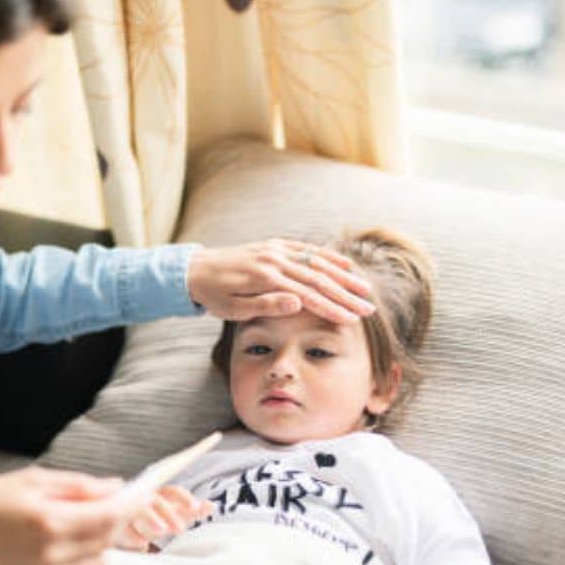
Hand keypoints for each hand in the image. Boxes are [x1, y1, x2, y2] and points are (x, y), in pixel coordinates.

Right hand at [0, 467, 125, 564]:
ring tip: (88, 519)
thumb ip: (77, 486)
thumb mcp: (31, 479)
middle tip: (117, 499)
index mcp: (49, 520)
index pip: (109, 515)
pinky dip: (91, 559)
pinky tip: (77, 542)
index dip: (132, 503)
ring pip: (100, 558)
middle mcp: (51, 552)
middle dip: (119, 517)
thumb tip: (115, 487)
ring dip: (104, 538)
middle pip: (108, 537)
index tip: (144, 492)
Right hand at [112, 485, 213, 550]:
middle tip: (180, 529)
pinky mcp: (116, 518)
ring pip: (141, 508)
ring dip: (152, 519)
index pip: (173, 492)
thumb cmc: (148, 517)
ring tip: (162, 531)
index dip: (185, 499)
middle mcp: (144, 498)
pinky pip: (124, 524)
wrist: (116, 518)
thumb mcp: (168, 515)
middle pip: (158, 500)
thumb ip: (187, 511)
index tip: (197, 508)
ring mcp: (130, 507)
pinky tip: (142, 543)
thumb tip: (211, 506)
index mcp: (158, 495)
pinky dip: (133, 533)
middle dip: (170, 514)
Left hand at [187, 240, 374, 323]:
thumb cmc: (214, 295)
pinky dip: (328, 256)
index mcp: (265, 278)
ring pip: (317, 261)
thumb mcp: (234, 308)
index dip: (332, 308)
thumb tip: (298, 303)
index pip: (308, 295)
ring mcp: (276, 250)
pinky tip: (346, 264)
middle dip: (346, 294)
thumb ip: (266, 305)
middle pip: (318, 278)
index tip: (352, 320)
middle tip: (369, 309)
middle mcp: (274, 260)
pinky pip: (306, 249)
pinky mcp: (275, 245)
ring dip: (344, 275)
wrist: (195, 269)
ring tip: (366, 289)